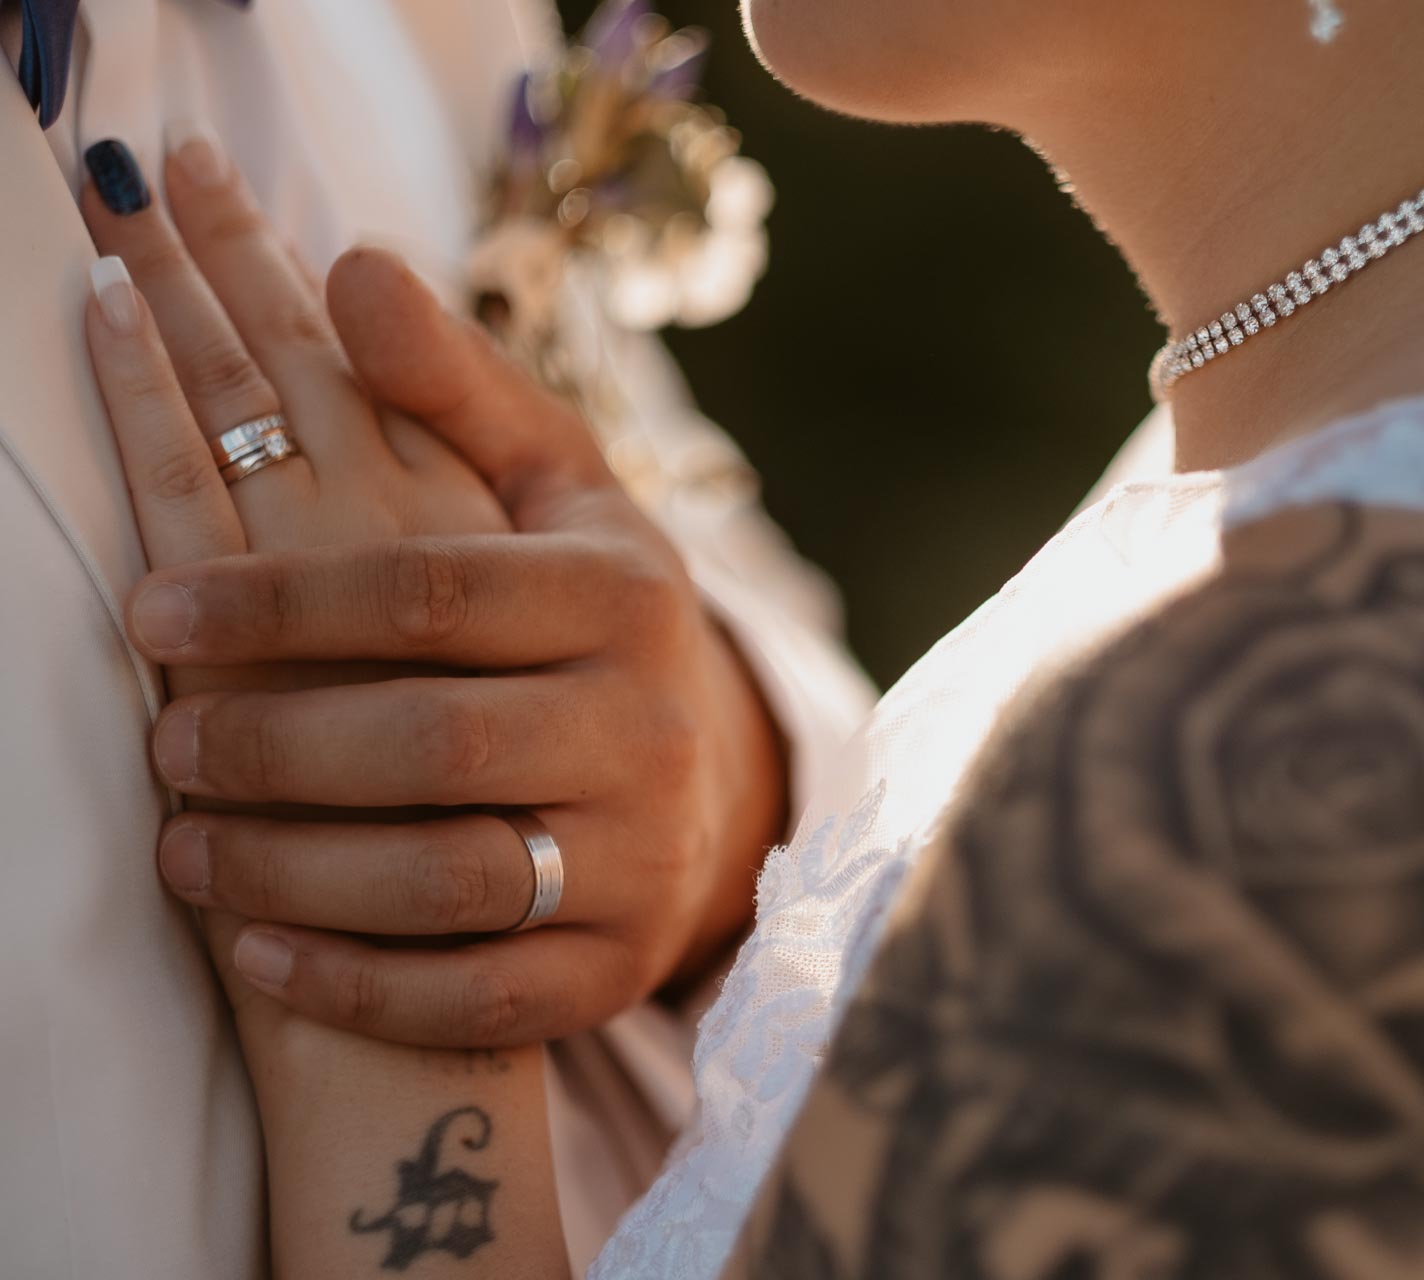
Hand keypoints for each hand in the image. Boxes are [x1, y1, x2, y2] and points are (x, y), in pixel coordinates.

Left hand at [86, 133, 783, 1045]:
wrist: (705, 782)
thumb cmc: (588, 621)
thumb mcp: (552, 493)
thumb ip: (448, 386)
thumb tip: (346, 261)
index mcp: (624, 595)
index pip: (434, 591)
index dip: (277, 601)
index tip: (145, 607)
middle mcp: (647, 726)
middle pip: (438, 740)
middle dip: (273, 744)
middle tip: (160, 741)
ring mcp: (640, 857)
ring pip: (455, 880)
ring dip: (294, 870)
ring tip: (181, 849)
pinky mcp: (613, 969)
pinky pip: (483, 999)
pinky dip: (360, 985)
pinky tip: (260, 951)